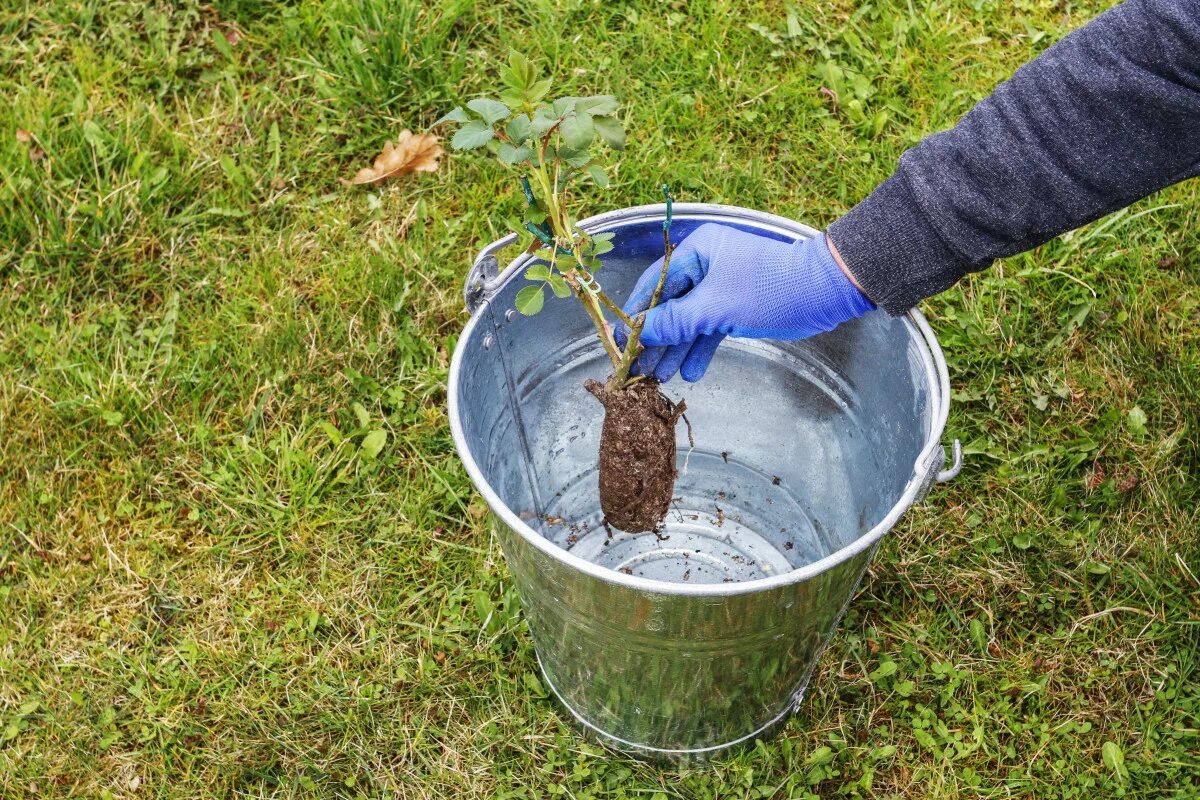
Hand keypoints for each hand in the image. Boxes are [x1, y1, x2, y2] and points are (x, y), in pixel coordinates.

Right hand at [613, 224, 875, 382]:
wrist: (823, 293)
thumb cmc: (769, 289)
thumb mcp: (715, 307)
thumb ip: (674, 321)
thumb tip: (640, 332)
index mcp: (696, 252)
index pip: (654, 284)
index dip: (636, 314)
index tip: (620, 342)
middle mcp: (705, 266)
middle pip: (669, 306)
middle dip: (655, 339)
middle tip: (638, 369)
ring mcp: (721, 287)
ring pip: (688, 321)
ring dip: (675, 349)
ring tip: (660, 379)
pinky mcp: (736, 307)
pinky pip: (709, 329)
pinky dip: (700, 349)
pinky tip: (691, 373)